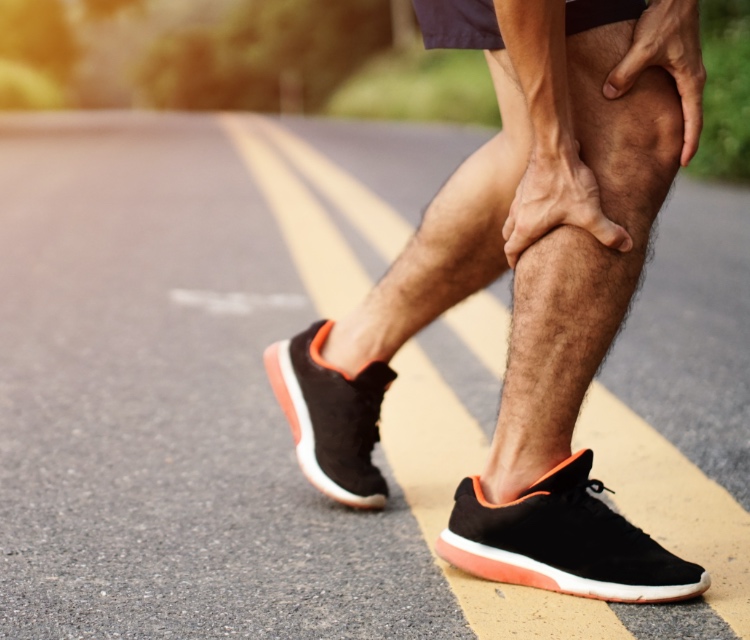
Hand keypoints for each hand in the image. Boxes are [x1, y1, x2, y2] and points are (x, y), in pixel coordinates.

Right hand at [502, 153, 632, 268]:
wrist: (555, 148)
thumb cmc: (566, 183)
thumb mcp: (589, 212)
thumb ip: (607, 232)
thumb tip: (627, 247)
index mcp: (526, 226)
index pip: (511, 250)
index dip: (515, 261)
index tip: (519, 268)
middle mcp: (518, 213)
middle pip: (508, 234)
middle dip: (516, 243)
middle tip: (526, 251)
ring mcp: (520, 196)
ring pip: (513, 216)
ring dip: (520, 225)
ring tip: (534, 228)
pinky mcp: (526, 182)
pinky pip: (521, 201)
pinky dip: (527, 207)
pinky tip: (543, 203)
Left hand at [602, 0, 706, 166]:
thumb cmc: (664, 19)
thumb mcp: (643, 48)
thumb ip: (626, 73)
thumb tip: (610, 95)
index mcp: (690, 79)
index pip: (694, 119)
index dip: (689, 142)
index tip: (684, 162)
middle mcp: (691, 78)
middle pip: (691, 117)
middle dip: (684, 140)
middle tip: (673, 161)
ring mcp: (685, 71)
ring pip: (682, 106)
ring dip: (676, 125)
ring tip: (664, 145)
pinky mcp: (676, 64)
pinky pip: (674, 94)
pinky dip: (669, 110)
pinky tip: (654, 117)